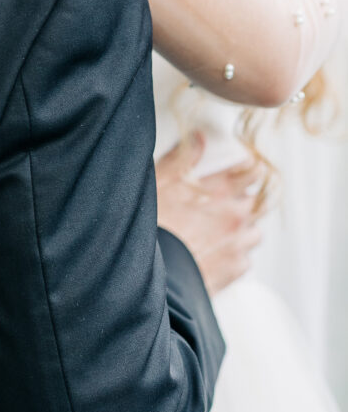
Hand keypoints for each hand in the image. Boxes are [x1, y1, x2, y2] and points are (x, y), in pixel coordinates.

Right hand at [155, 134, 265, 294]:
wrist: (153, 273)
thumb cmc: (153, 226)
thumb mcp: (160, 180)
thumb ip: (183, 156)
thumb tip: (199, 138)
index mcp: (220, 190)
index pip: (253, 170)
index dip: (248, 167)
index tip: (241, 169)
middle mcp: (235, 215)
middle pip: (257, 201)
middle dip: (244, 199)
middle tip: (223, 201)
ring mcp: (238, 244)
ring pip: (254, 232)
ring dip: (243, 228)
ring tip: (220, 230)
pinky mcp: (234, 270)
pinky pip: (244, 260)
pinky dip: (234, 256)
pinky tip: (216, 254)